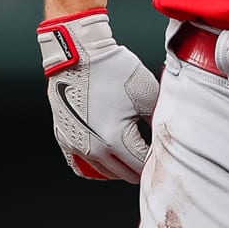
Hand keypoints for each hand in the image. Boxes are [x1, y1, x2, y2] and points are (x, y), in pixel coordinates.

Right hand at [38, 10, 159, 181]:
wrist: (78, 53)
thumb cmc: (112, 69)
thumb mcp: (148, 94)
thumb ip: (157, 123)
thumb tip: (164, 139)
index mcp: (115, 140)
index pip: (142, 166)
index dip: (156, 159)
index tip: (163, 151)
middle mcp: (93, 149)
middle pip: (125, 174)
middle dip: (140, 165)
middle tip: (149, 151)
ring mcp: (75, 145)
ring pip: (104, 172)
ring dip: (120, 166)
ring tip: (132, 152)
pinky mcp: (64, 137)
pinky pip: (82, 165)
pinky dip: (97, 165)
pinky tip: (108, 156)